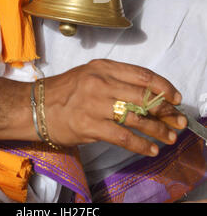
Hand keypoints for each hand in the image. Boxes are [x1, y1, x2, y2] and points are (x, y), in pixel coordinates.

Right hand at [44, 59, 186, 155]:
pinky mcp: (89, 125)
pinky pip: (122, 136)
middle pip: (143, 96)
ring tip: (169, 137)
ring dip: (157, 129)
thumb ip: (115, 80)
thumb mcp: (90, 74)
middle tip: (178, 120)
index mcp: (103, 67)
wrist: (36, 106)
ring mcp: (95, 104)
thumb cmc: (64, 90)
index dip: (163, 86)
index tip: (176, 97)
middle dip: (165, 110)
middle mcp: (100, 82)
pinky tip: (150, 149)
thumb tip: (146, 95)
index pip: (141, 74)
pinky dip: (140, 144)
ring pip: (136, 117)